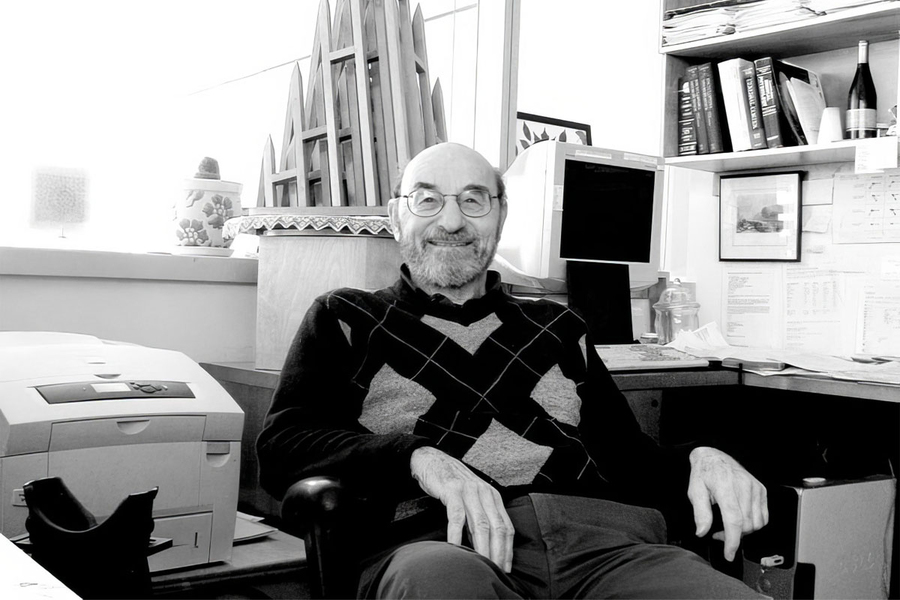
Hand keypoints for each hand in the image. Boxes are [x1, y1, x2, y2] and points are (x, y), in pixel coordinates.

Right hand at [410, 446, 513, 571]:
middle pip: (497, 528)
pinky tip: (455, 548)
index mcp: (493, 496)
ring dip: (482, 547)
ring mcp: (469, 491)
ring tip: (481, 564)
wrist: (432, 459)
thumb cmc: (452, 483)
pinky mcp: (451, 490)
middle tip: (495, 571)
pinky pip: (456, 516)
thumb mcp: (472, 498)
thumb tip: (486, 546)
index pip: (506, 527)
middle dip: (498, 552)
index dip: (508, 549)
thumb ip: (480, 517)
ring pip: (480, 524)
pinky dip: (456, 534)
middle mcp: (485, 493)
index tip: (506, 568)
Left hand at [687, 446, 767, 561]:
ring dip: (743, 531)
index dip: (732, 541)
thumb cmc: (704, 473)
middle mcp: (743, 486)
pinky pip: (763, 517)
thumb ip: (700, 513)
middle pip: (746, 525)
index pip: (734, 520)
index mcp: (725, 486)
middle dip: (733, 536)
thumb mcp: (695, 491)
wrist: (714, 456)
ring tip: (728, 525)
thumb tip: (702, 532)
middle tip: (718, 533)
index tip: (729, 554)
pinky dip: (754, 524)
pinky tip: (740, 519)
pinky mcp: (761, 490)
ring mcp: (755, 488)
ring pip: (756, 523)